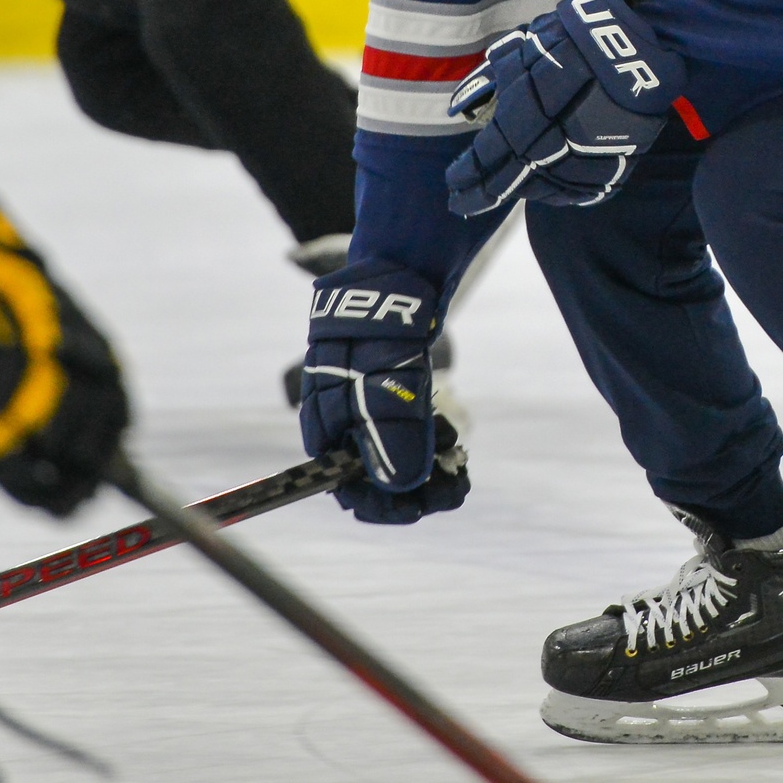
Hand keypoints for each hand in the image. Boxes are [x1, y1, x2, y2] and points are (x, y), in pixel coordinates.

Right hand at [298, 266, 469, 524]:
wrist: (397, 276)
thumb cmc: (380, 331)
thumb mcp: (385, 384)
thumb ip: (391, 436)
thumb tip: (401, 488)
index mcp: (326, 428)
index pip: (348, 490)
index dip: (385, 506)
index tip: (422, 505)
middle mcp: (342, 424)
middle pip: (375, 480)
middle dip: (415, 487)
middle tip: (456, 477)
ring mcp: (366, 409)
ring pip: (397, 459)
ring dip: (427, 465)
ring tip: (455, 448)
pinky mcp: (390, 396)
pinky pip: (409, 436)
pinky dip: (431, 442)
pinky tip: (451, 435)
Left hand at [444, 0, 687, 216]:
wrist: (633, 46)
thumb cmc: (570, 42)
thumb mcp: (520, 50)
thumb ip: (487, 81)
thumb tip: (460, 108)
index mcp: (520, 121)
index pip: (485, 162)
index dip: (468, 179)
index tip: (454, 188)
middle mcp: (549, 148)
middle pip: (513, 182)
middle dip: (487, 192)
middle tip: (468, 200)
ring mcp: (584, 160)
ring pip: (548, 190)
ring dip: (525, 191)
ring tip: (510, 188)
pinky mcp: (616, 165)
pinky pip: (585, 189)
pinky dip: (564, 192)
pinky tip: (552, 189)